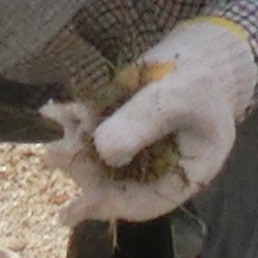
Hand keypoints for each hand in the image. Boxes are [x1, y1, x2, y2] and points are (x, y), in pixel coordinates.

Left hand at [60, 18, 257, 221]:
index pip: (146, 202)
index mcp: (183, 176)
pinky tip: (53, 110)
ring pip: (98, 160)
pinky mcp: (121, 130)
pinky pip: (93, 134)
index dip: (114, 203)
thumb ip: (146, 122)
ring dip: (73, 144)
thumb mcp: (181, 96)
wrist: (203, 53)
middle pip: (115, 184)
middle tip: (52, 154)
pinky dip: (74, 122)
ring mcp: (136, 152)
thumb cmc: (204, 78)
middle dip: (83, 169)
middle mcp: (156, 171)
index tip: (84, 202)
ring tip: (55, 121)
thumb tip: (104, 150)